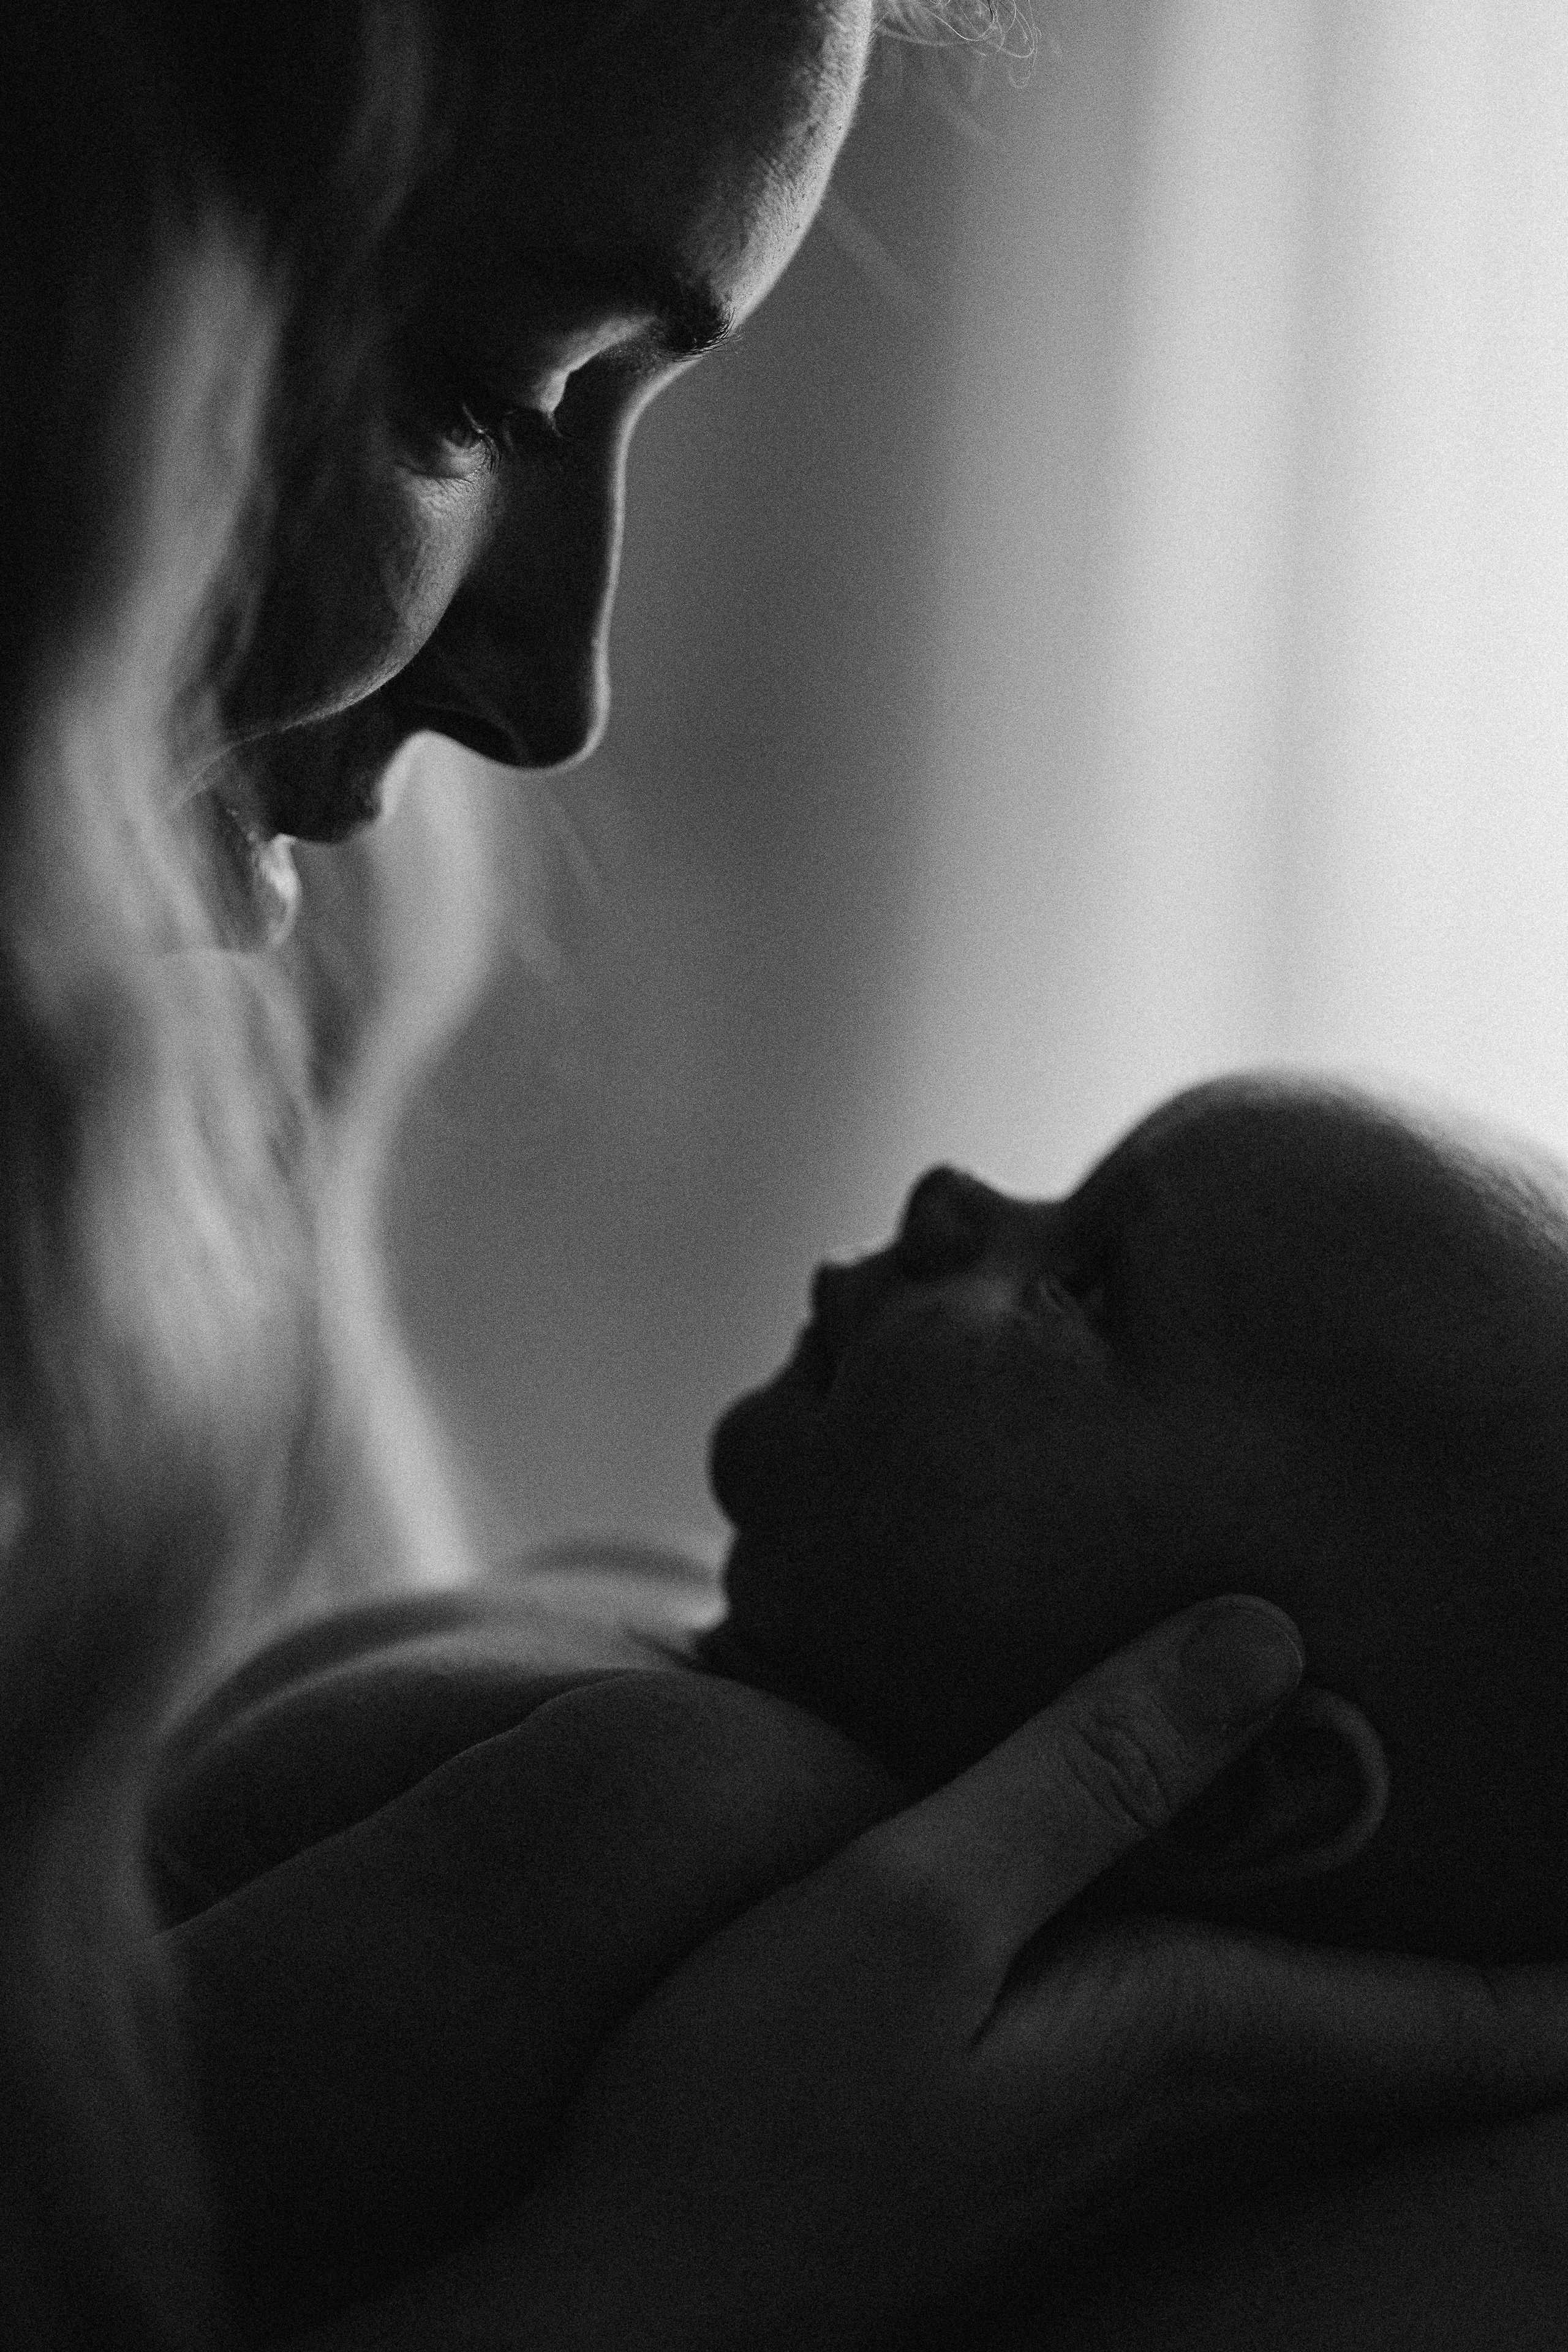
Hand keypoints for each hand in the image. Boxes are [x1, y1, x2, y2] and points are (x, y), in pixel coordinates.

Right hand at [469, 1594, 1567, 2351]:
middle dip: (1521, 1969)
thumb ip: (1086, 1774)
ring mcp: (1100, 2125)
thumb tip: (1267, 1633)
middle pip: (1411, 2033)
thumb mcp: (917, 1909)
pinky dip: (1281, 1945)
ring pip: (1316, 2028)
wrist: (625, 2296)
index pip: (1461, 2014)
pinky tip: (1248, 1893)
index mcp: (1183, 2038)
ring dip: (1416, 1963)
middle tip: (1560, 1834)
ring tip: (1477, 1868)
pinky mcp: (1028, 2118)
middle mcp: (1175, 2098)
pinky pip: (1210, 2020)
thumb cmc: (752, 2107)